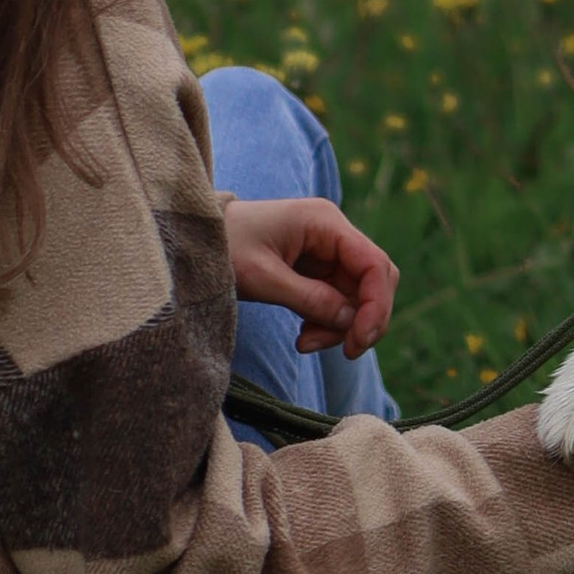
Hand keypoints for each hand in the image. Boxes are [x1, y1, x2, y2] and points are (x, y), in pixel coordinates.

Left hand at [223, 196, 399, 359]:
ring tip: (305, 344)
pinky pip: (337, 301)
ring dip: (341, 326)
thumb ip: (309, 299)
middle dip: (364, 319)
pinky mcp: (316, 270)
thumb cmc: (226, 246)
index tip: (358, 341)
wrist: (198, 238)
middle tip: (346, 350)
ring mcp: (326, 252)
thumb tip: (351, 322)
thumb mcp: (263, 277)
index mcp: (325, 223)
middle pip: (374, 281)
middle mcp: (333, 234)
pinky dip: (328, 324)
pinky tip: (303, 337)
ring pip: (357, 296)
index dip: (376, 305)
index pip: (373, 264)